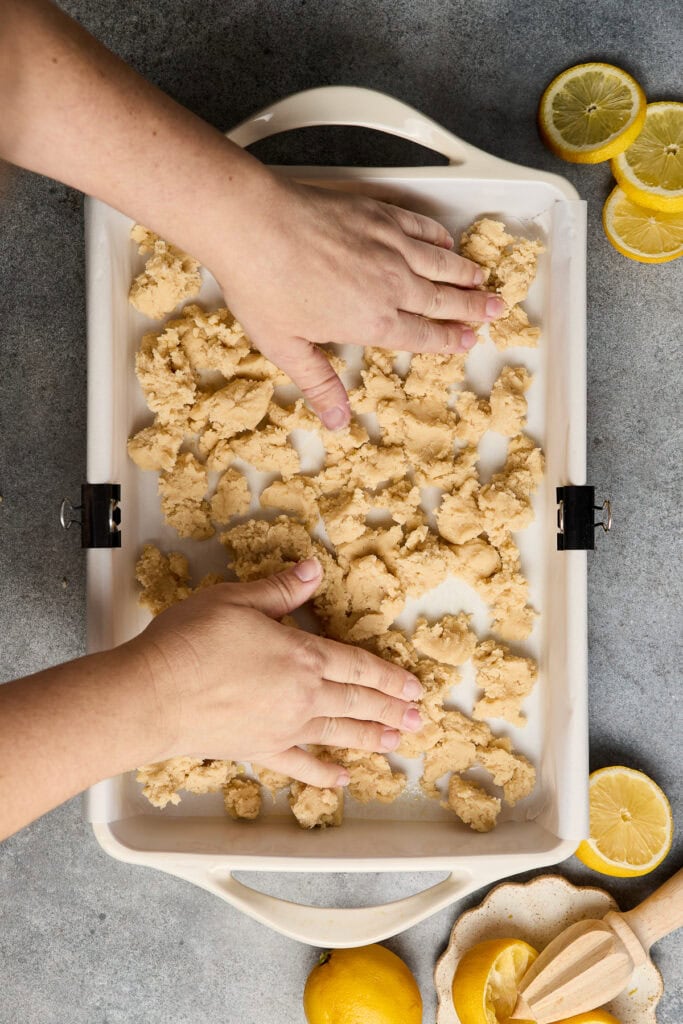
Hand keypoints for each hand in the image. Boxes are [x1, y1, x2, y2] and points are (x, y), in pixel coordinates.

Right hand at [133, 558, 423, 787]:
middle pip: (357, 701)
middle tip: (419, 718)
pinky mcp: (260, 750)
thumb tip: (314, 569)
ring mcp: (284, 727)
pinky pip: (301, 764)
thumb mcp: (237, 600)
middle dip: (391, 708)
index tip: (413, 686)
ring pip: (339, 732)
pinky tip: (342, 779)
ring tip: (398, 741)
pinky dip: (324, 773)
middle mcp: (302, 695)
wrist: (154, 695)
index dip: (389, 675)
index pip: (357, 664)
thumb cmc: (190, 642)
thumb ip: (281, 589)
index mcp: (302, 655)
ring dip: (372, 737)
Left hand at [213, 177, 504, 427]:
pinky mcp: (378, 214)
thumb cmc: (263, 286)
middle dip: (472, 308)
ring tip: (484, 279)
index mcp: (373, 322)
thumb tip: (337, 422)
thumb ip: (319, 384)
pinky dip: (439, 237)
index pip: (422, 336)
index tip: (468, 341)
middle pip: (442, 300)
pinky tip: (447, 241)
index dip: (449, 340)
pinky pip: (420, 227)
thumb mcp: (286, 348)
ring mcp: (388, 245)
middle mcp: (391, 284)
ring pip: (440, 263)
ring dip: (465, 274)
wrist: (252, 224)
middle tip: (496, 310)